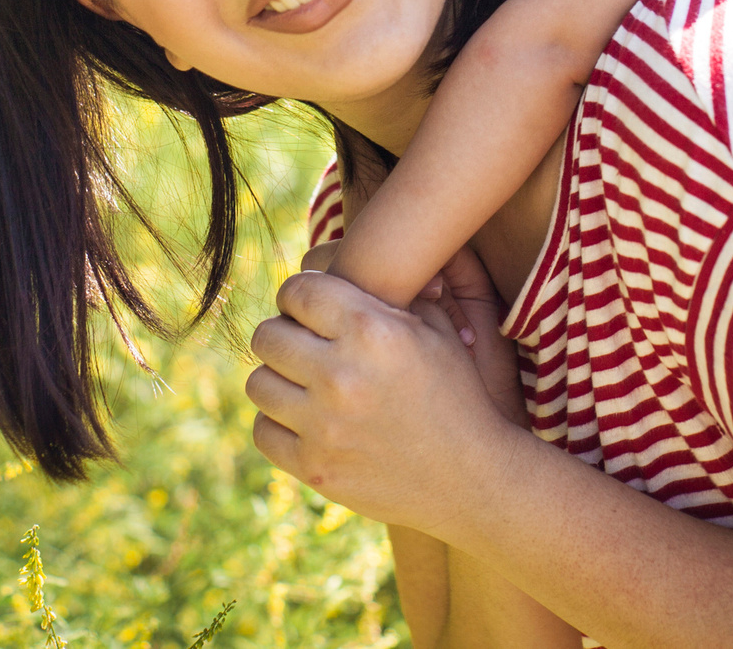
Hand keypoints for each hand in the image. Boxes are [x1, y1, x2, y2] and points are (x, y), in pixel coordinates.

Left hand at [245, 269, 526, 536]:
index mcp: (372, 331)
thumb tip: (334, 254)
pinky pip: (263, 431)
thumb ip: (385, 288)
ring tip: (306, 383)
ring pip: (258, 383)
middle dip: (285, 335)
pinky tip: (307, 420)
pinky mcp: (315, 469)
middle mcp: (342, 375)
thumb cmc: (456, 393)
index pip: (296, 290)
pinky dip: (279, 424)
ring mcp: (324, 427)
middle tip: (306, 346)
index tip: (311, 309)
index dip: (300, 296)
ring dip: (279, 379)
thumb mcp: (435, 329)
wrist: (474, 478)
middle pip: (267, 335)